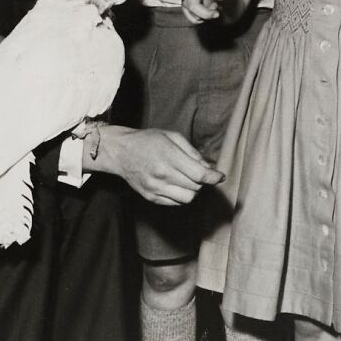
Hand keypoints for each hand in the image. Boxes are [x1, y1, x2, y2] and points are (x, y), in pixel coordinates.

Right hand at [91, 125, 223, 204]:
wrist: (120, 152)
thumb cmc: (147, 140)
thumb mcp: (171, 136)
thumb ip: (191, 151)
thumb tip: (207, 167)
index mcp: (169, 157)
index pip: (199, 174)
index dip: (214, 177)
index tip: (219, 177)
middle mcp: (162, 174)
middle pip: (196, 187)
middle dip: (201, 181)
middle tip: (197, 172)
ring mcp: (155, 188)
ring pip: (187, 198)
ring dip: (192, 190)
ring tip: (187, 180)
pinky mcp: (151, 197)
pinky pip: (175, 203)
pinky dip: (181, 196)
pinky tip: (176, 185)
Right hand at [173, 0, 229, 23]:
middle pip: (193, 6)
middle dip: (206, 13)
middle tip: (217, 14)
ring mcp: (186, 3)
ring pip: (194, 16)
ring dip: (207, 16)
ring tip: (213, 7)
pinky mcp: (187, 12)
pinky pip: (195, 20)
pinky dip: (204, 19)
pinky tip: (207, 12)